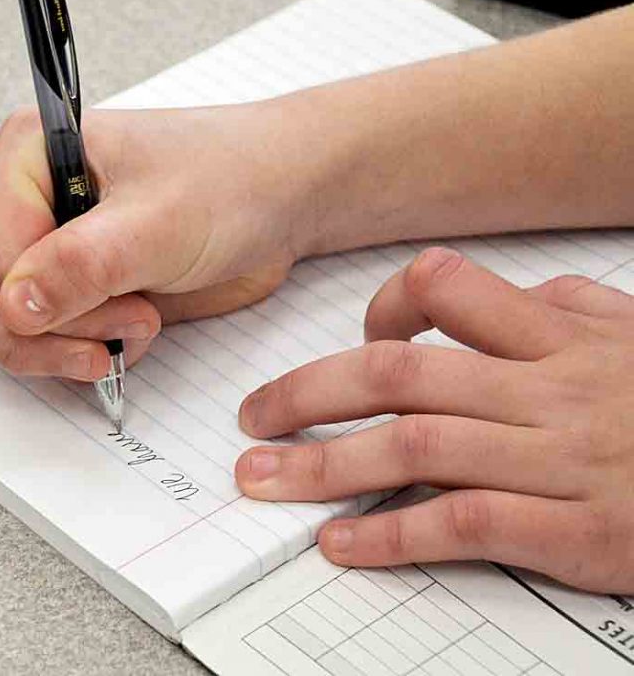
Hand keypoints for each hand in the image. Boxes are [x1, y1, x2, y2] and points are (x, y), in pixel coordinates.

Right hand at [0, 103, 317, 379]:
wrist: (281, 198)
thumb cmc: (231, 181)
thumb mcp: (158, 223)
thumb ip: (81, 264)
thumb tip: (10, 306)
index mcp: (26, 156)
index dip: (39, 304)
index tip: (118, 305)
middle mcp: (18, 197)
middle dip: (37, 335)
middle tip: (106, 344)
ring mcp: (37, 242)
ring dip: (53, 348)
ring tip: (129, 328)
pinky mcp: (63, 281)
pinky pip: (31, 336)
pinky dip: (70, 353)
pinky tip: (126, 334)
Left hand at [235, 247, 633, 593]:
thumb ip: (561, 308)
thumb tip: (481, 295)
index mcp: (561, 336)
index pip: (444, 289)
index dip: (383, 307)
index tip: (358, 339)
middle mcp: (549, 389)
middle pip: (399, 373)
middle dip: (309, 392)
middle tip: (254, 418)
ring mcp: (559, 458)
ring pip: (415, 445)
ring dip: (324, 464)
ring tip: (264, 479)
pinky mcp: (574, 530)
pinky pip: (464, 522)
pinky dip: (392, 531)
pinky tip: (341, 541)